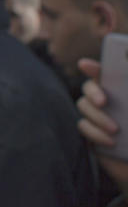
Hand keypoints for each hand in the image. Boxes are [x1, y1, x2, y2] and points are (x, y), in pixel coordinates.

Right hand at [77, 58, 127, 193]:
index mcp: (122, 91)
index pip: (104, 73)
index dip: (93, 67)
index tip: (85, 65)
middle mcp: (108, 100)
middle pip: (88, 87)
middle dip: (93, 92)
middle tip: (103, 102)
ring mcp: (97, 116)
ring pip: (83, 106)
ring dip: (98, 117)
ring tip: (116, 130)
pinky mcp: (91, 133)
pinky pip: (83, 126)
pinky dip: (95, 133)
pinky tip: (111, 142)